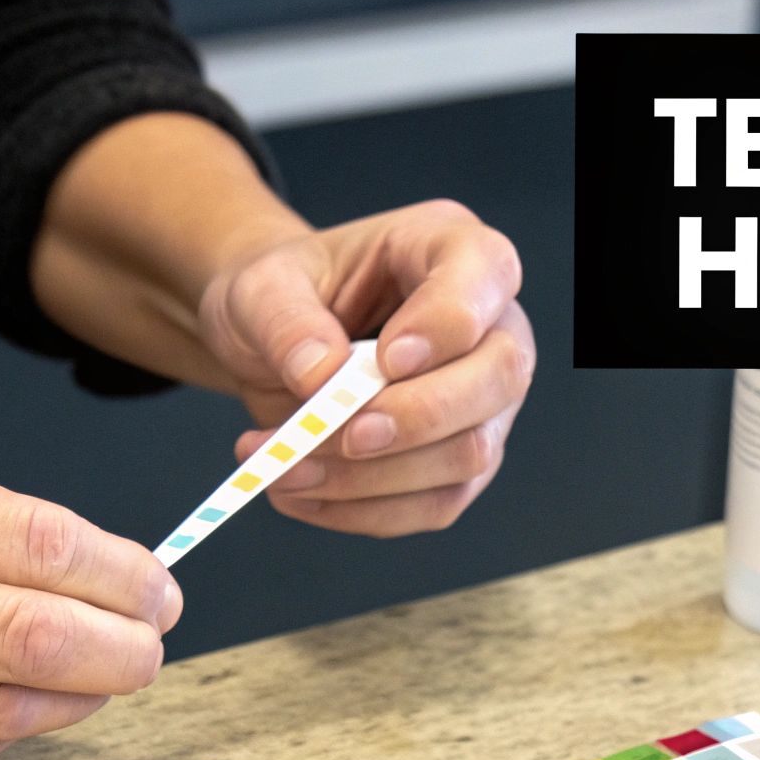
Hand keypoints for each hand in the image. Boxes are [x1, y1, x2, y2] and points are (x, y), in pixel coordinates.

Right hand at [0, 458, 176, 759]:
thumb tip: (97, 569)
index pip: (38, 544)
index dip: (121, 572)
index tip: (157, 584)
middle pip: (33, 636)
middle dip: (123, 647)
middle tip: (152, 643)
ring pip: (5, 708)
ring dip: (81, 697)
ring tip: (105, 676)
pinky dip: (10, 731)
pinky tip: (27, 708)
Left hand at [197, 199, 535, 536]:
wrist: (271, 344)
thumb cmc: (281, 298)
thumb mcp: (259, 288)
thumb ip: (285, 321)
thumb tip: (320, 376)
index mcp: (450, 248)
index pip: (485, 274)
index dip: (445, 324)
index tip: (386, 360)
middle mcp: (490, 323)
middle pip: (500, 375)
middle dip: (419, 416)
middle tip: (345, 434)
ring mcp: (485, 399)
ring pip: (470, 454)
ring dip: (374, 477)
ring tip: (286, 468)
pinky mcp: (461, 461)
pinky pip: (436, 504)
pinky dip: (364, 510)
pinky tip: (302, 494)